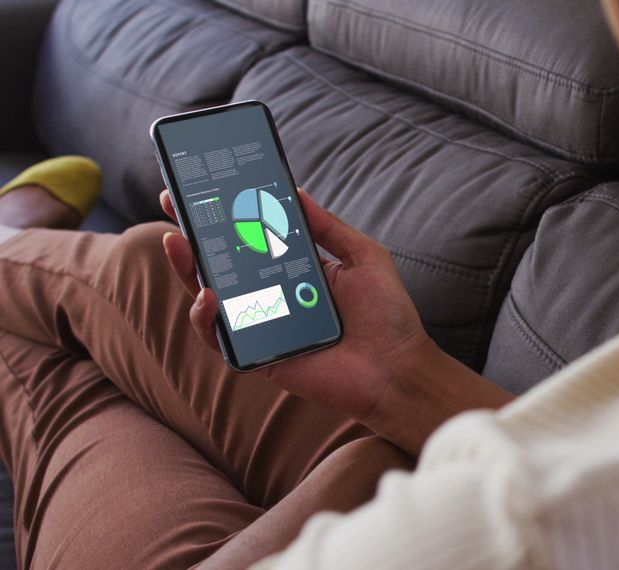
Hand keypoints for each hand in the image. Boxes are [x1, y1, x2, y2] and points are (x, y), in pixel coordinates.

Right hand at [160, 189, 511, 453]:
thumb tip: (295, 192)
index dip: (226, 213)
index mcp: (296, 269)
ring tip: (179, 242)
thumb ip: (327, 227)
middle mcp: (274, 295)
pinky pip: (219, 338)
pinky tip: (210, 296)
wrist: (397, 368)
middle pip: (223, 262)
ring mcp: (262, 325)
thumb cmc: (388, 315)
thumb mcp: (363, 256)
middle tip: (174, 203)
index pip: (252, 236)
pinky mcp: (257, 356)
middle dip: (194, 232)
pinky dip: (206, 318)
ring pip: (210, 296)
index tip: (204, 186)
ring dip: (188, 269)